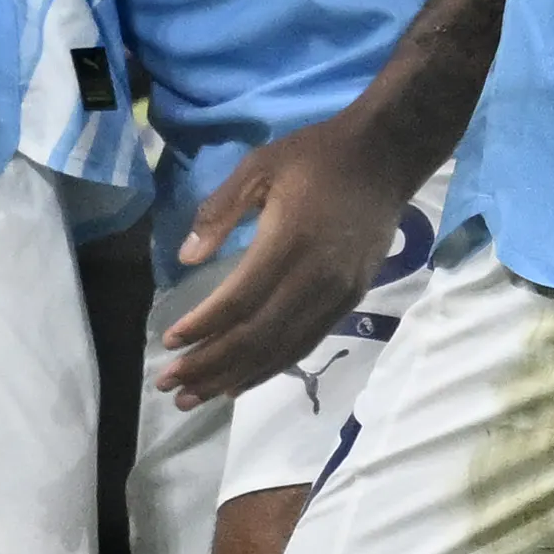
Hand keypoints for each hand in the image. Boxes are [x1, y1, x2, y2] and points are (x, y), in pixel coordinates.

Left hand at [158, 115, 422, 406]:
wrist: (386, 157)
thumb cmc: (316, 156)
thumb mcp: (259, 166)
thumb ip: (219, 211)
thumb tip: (185, 259)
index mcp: (289, 242)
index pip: (239, 301)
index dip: (203, 327)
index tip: (168, 342)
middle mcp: (316, 278)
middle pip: (257, 337)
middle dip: (210, 365)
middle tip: (170, 384)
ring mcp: (337, 294)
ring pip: (281, 349)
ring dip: (235, 377)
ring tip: (195, 397)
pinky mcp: (350, 300)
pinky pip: (305, 343)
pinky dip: (270, 368)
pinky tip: (241, 382)